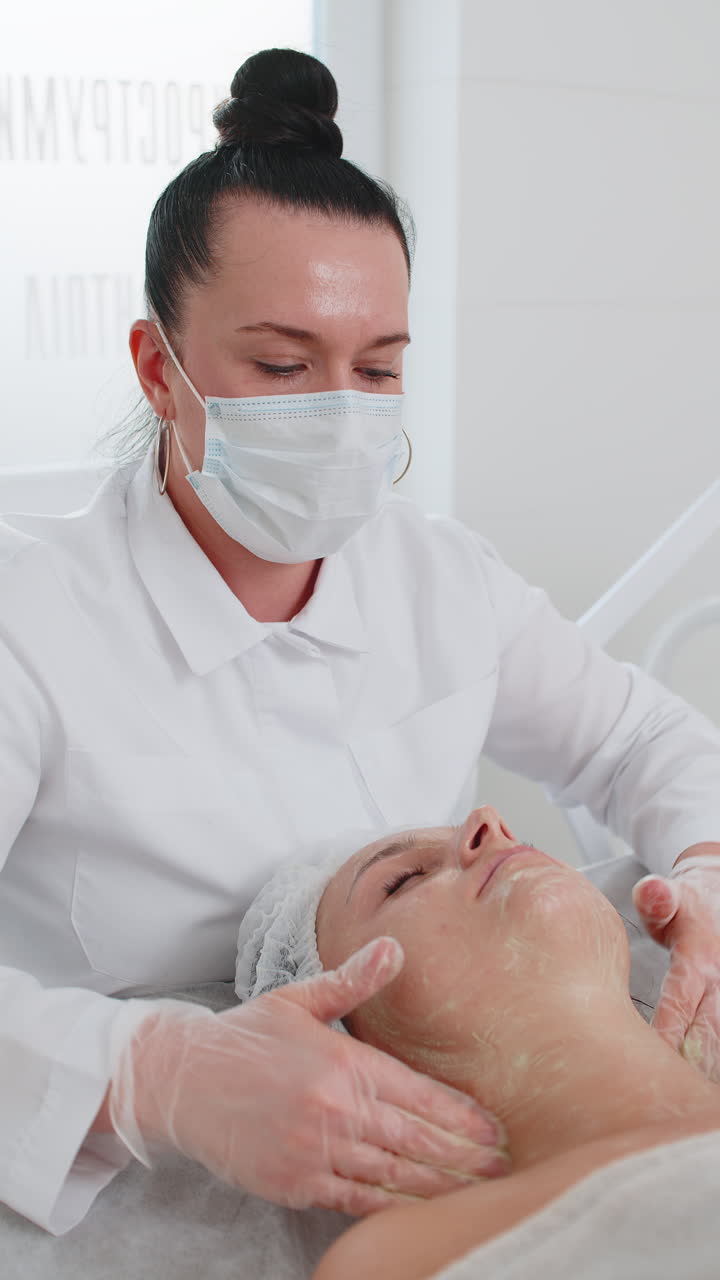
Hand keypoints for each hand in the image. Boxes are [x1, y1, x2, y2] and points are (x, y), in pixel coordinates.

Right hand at [108, 937, 509, 1214]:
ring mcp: (315, 1152)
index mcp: (342, 1062)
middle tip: (503, 1170)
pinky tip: (420, 1211)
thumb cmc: (245, 1036)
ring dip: (438, 1187)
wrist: (181, 1080)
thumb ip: (353, 981)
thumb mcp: (299, 1000)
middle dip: (464, 1157)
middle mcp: (334, 1109)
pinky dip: (391, 1206)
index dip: (461, 1116)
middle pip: (415, 1140)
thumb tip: (393, 946)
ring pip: (392, 1176)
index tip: (495, 1129)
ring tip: (477, 1195)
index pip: (417, 1094)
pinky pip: (354, 1200)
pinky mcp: (295, 1184)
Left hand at [632, 859, 719, 1080]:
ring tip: (684, 1101)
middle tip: (662, 1098)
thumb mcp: (668, 896)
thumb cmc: (684, 906)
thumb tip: (652, 893)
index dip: (666, 1033)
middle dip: (687, 1065)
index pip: (680, 1003)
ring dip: (704, 1068)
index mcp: (699, 959)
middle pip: (706, 1034)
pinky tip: (701, 1088)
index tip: (646, 1060)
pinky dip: (713, 1060)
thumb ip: (657, 898)